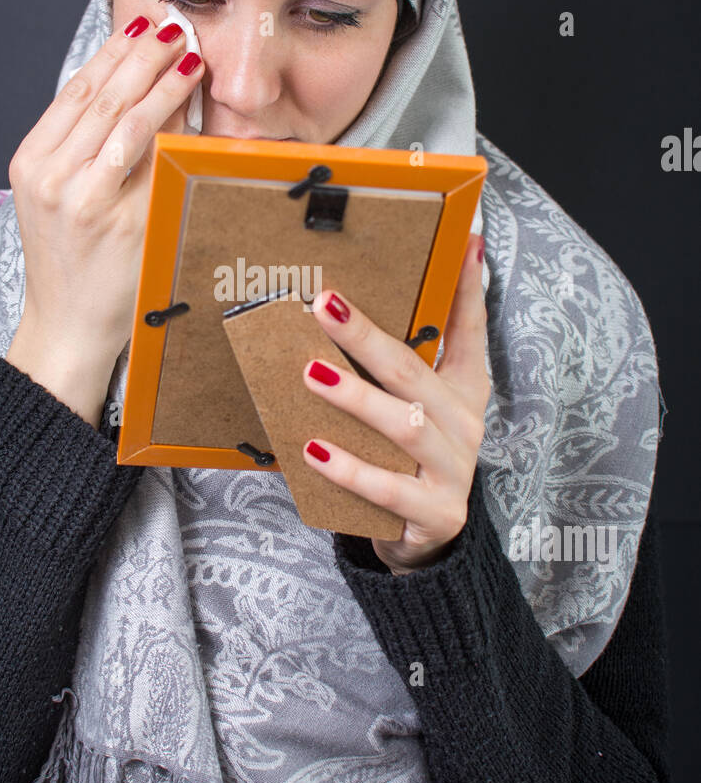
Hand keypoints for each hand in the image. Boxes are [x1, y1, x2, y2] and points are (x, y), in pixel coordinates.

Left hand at [5, 12, 203, 425]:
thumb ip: (166, 166)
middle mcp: (58, 184)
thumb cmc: (121, 290)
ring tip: (146, 29)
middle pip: (107, 103)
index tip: (194, 59)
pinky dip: (87, 79)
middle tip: (174, 30)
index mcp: (95, 205)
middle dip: (143, 60)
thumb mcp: (155, 230)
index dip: (168, 86)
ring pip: (80, 98)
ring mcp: (34, 173)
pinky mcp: (23, 166)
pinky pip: (60, 110)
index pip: (138, 126)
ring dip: (115, 59)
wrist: (68, 322)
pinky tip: (110, 56)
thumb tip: (185, 104)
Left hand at [301, 234, 490, 573]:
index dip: (469, 286)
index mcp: (463, 391)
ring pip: (404, 427)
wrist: (428, 544)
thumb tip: (377, 300)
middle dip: (368, 336)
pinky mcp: (435, 513)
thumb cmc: (412, 459)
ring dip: (355, 398)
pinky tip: (313, 450)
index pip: (471, 329)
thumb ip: (407, 359)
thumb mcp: (423, 407)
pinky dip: (349, 469)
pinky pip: (388, 489)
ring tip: (311, 373)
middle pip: (414, 373)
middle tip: (325, 305)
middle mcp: (464, 426)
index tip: (464, 238)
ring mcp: (453, 472)